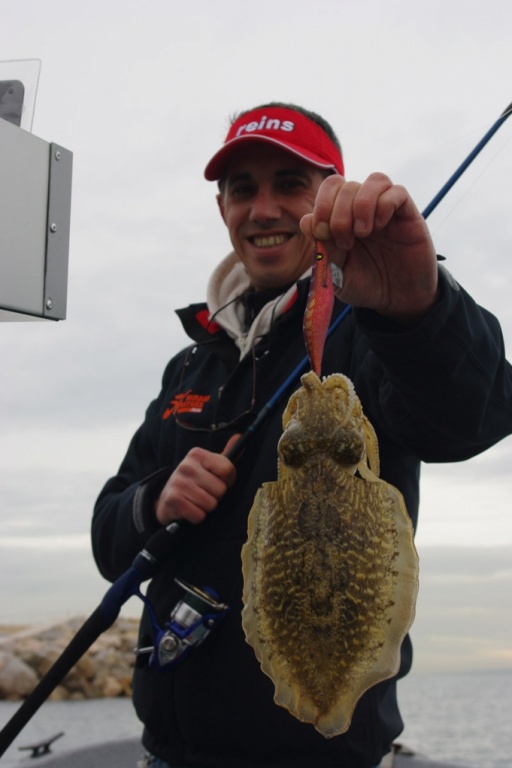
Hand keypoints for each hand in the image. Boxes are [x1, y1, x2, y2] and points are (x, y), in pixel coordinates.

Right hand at [155, 435, 238, 524]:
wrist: (166, 500)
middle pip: (221, 490)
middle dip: (216, 496)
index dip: (228, 481)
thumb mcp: (207, 466)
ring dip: (206, 508)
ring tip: (196, 501)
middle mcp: (186, 466)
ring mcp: (178, 482)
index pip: (228, 469)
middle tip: (204, 493)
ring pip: (211, 504)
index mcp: (197, 454)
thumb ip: (224, 455)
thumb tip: (239, 436)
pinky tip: (189, 509)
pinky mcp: (174, 500)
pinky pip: (199, 515)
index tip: (219, 481)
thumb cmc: (193, 483)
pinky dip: (197, 517)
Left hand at [300, 173, 438, 320]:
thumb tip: (307, 221)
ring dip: (361, 205)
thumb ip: (323, 250)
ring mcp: (386, 210)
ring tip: (362, 233)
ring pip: (373, 181)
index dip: (321, 207)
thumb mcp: (338, 274)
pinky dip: (384, 205)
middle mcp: (362, 210)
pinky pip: (398, 192)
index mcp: (342, 219)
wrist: (398, 301)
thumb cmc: (367, 285)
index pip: (328, 191)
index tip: (322, 235)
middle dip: (337, 211)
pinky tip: (380, 227)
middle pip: (344, 184)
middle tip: (345, 240)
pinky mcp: (408, 215)